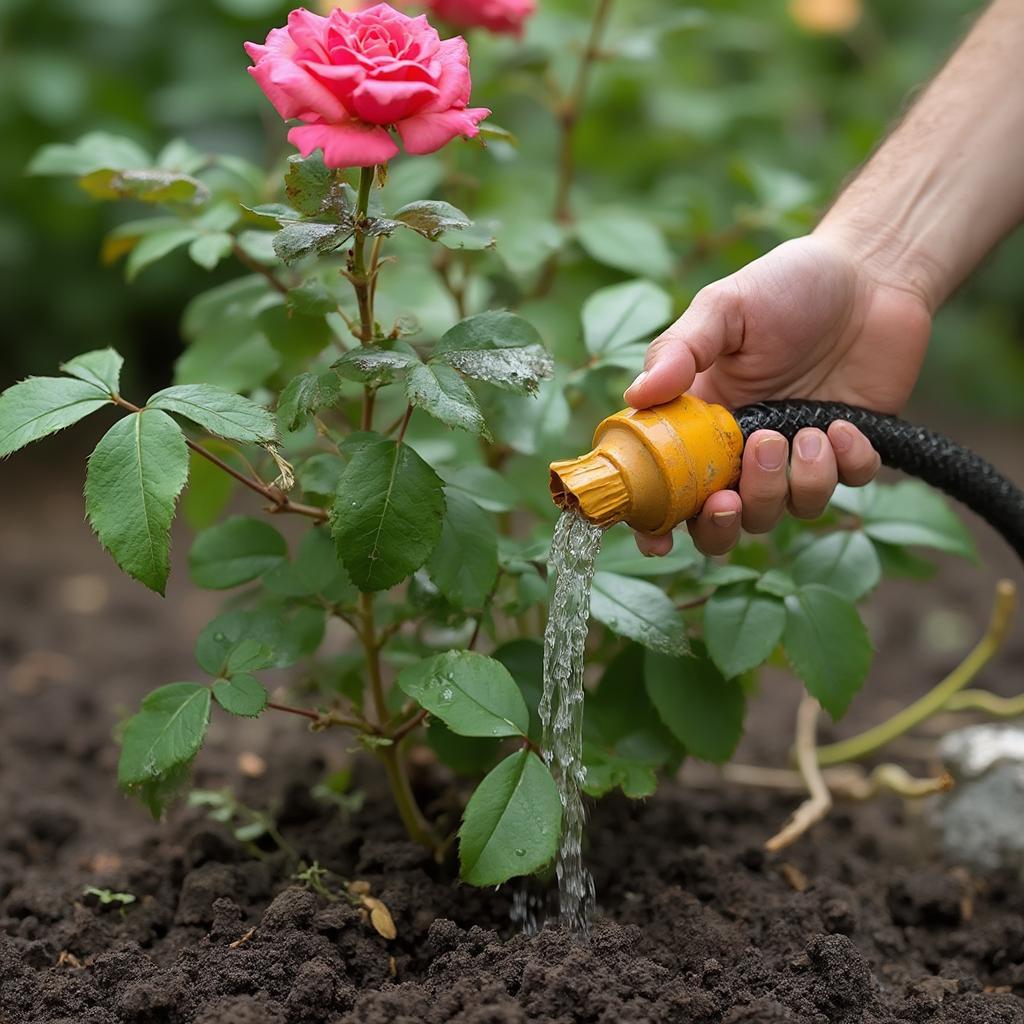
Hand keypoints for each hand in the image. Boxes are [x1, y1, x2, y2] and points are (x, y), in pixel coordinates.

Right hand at [625, 230, 932, 555]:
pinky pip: (848, 485)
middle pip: (726, 521)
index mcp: (700, 420)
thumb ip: (680, 350)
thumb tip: (635, 396)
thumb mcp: (724, 306)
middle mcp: (743, 448)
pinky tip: (844, 424)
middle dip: (730, 517)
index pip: (668, 487)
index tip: (660, 540)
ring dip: (794, 483)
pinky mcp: (850, 450)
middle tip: (741, 480)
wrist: (871, 269)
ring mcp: (796, 454)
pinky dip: (846, 465)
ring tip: (807, 432)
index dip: (658, 522)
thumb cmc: (786, 283)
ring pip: (786, 511)